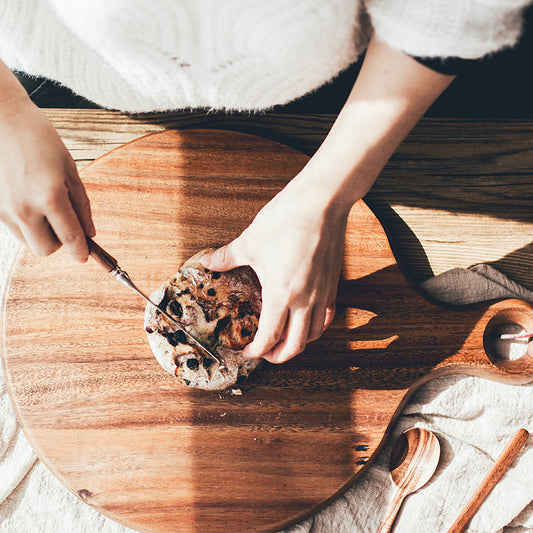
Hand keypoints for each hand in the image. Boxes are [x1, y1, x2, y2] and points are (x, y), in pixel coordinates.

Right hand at [0, 93, 94, 260]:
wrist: (0, 117)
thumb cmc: (38, 137)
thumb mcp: (69, 168)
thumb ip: (81, 204)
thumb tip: (90, 233)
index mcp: (50, 196)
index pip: (70, 237)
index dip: (80, 251)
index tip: (85, 257)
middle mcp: (25, 207)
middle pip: (45, 250)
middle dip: (59, 243)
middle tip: (65, 224)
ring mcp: (4, 208)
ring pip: (28, 242)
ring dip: (41, 234)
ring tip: (45, 207)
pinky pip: (14, 228)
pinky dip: (26, 223)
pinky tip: (29, 201)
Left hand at [201, 174, 346, 363]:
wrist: (321, 202)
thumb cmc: (286, 220)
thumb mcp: (250, 241)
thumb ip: (227, 257)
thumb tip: (208, 261)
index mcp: (281, 294)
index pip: (269, 337)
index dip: (257, 350)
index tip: (248, 351)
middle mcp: (305, 300)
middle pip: (295, 346)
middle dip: (278, 356)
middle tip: (265, 354)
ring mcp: (323, 293)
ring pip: (314, 334)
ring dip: (298, 344)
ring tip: (285, 341)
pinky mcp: (333, 283)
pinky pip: (328, 316)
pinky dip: (317, 326)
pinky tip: (308, 321)